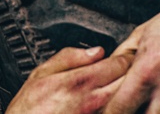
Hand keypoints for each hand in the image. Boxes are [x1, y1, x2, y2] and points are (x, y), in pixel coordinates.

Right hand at [6, 46, 131, 113]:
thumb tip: (96, 51)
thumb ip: (69, 57)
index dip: (123, 57)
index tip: (123, 56)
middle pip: (129, 81)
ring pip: (127, 99)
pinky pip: (117, 112)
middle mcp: (95, 101)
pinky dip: (119, 106)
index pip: (119, 63)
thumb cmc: (29, 108)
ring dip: (126, 90)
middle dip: (130, 73)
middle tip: (125, 70)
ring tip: (117, 86)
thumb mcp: (41, 73)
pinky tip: (110, 102)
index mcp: (81, 82)